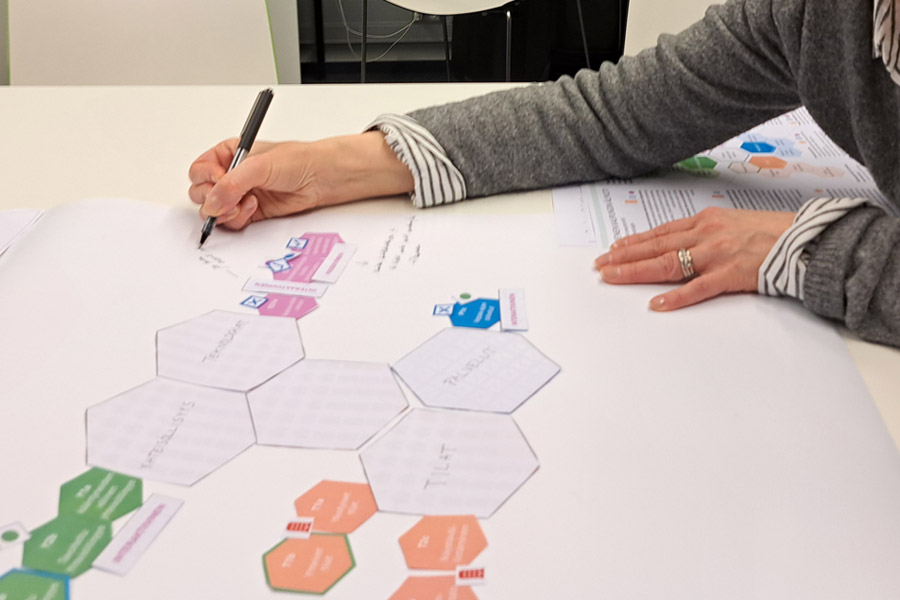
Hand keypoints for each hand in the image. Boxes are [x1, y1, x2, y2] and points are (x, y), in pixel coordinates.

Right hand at [188, 132, 413, 229]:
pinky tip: (252, 209)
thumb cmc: (296, 161)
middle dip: (212, 199)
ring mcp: (239, 194)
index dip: (205, 179)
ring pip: (214, 210)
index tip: (219, 181)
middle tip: (230, 199)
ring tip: (245, 204)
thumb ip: (231, 184)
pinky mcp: (250, 211)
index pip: (199, 170)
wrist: (320, 178)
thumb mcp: (259, 166)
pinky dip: (237, 220)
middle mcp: (230, 175)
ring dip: (226, 211)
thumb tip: (212, 202)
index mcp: (228, 154)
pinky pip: (231, 221)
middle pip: (201, 192)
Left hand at [594, 207, 795, 309]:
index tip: (613, 249)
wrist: (805, 238)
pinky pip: (697, 289)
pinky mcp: (730, 275)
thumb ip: (706, 232)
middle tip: (600, 265)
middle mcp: (706, 235)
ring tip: (612, 277)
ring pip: (668, 264)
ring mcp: (716, 255)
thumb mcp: (733, 222)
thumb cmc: (771, 231)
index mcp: (706, 221)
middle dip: (624, 256)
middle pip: (656, 247)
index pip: (660, 232)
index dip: (634, 242)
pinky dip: (676, 297)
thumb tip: (681, 242)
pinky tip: (656, 303)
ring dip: (636, 271)